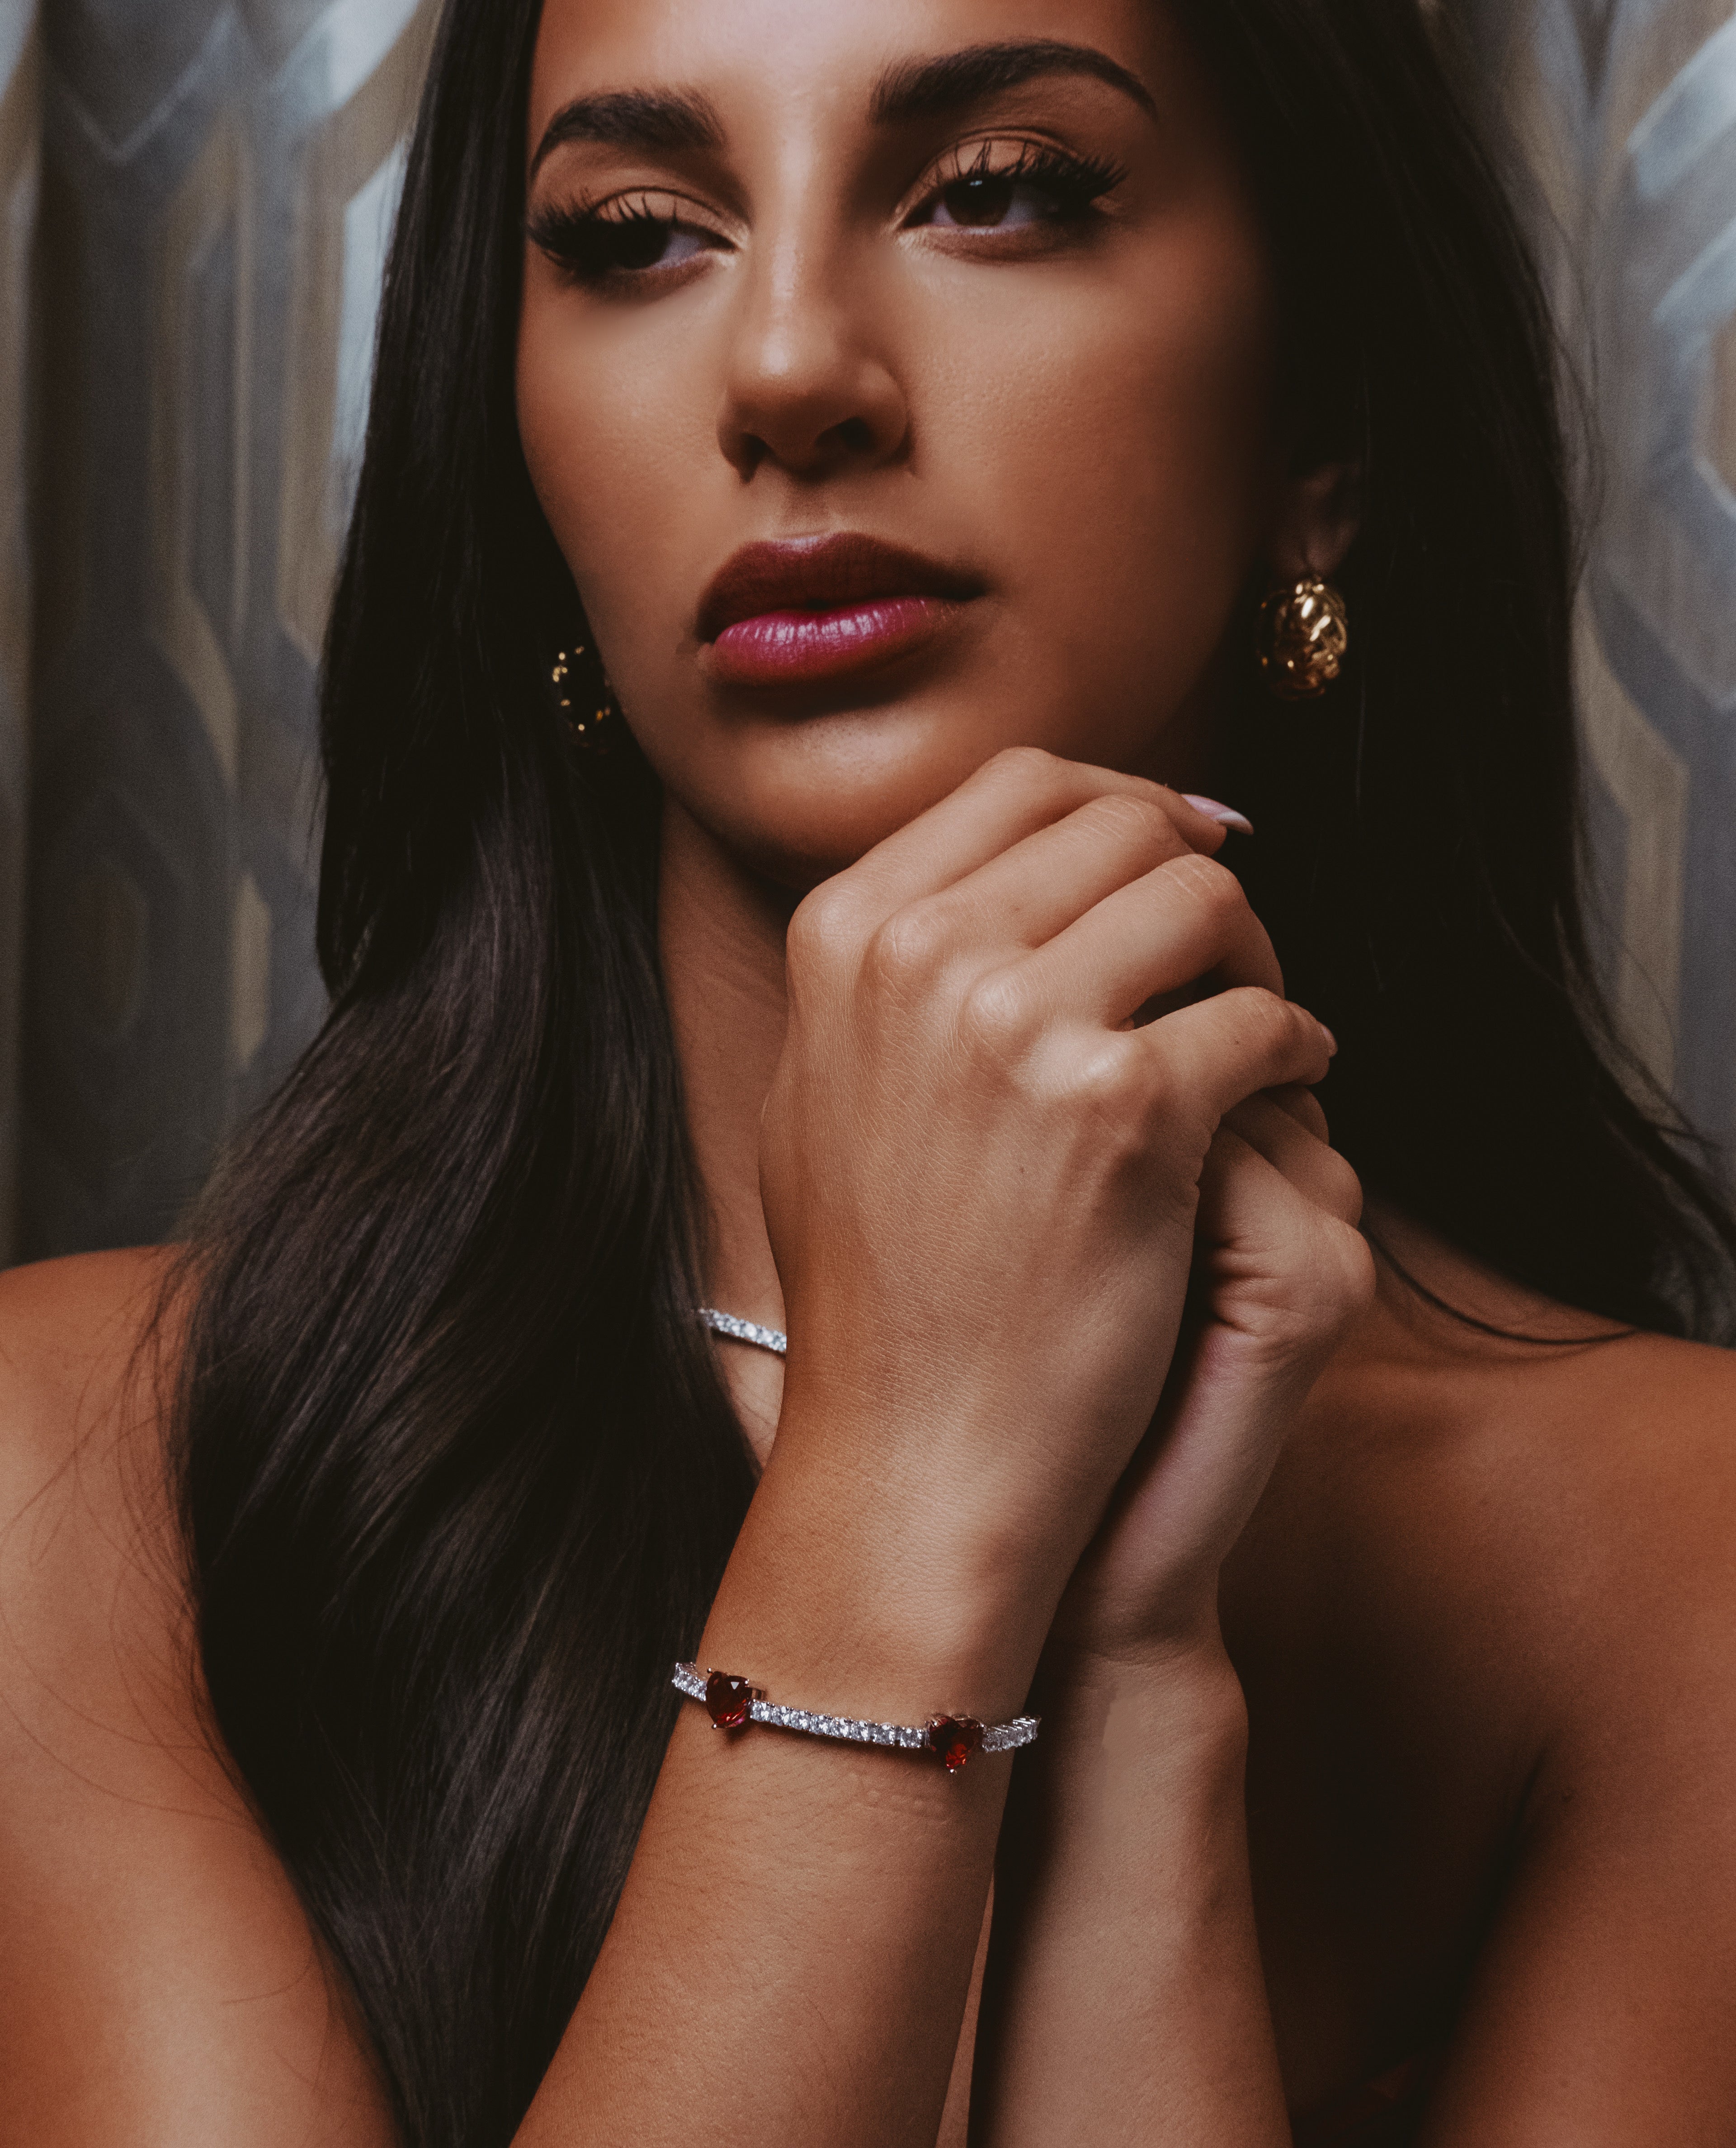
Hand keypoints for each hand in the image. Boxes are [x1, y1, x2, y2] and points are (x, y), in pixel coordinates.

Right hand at [756, 748, 1338, 1661]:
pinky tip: (1293, 1091)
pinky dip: (1299, 1048)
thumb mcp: (830, 1093)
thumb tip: (997, 876)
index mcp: (845, 933)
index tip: (1180, 849)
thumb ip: (895, 968)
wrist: (911, 1456)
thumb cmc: (882, 1293)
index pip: (1020, 784)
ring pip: (1204, 900)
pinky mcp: (1119, 1106)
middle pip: (1122, 825)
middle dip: (1198, 878)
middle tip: (1234, 957)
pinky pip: (1262, 1020)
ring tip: (1265, 1025)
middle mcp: (918, 953)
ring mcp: (1013, 1022)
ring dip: (1257, 956)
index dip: (1125, 804)